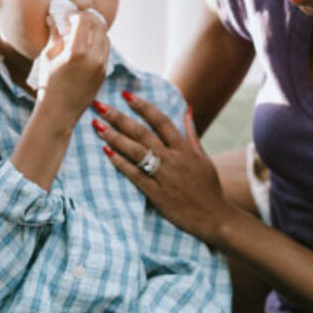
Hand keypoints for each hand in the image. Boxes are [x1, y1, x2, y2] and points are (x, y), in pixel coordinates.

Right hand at [41, 10, 108, 121]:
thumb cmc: (48, 84)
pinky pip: (105, 50)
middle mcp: (94, 58)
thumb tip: (54, 16)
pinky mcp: (104, 73)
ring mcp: (102, 66)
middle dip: (87, 18)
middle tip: (75, 19)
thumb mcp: (48, 57)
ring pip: (105, 36)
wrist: (59, 113)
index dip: (76, 14)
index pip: (84, 20)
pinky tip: (85, 45)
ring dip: (94, 29)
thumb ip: (55, 34)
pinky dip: (97, 42)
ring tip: (80, 32)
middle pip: (98, 25)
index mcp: (77, 53)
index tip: (68, 17)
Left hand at [93, 93, 237, 244]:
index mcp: (184, 149)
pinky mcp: (157, 195)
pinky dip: (121, 163)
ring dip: (115, 137)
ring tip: (97, 126)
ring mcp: (165, 177)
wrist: (215, 217)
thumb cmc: (209, 188)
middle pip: (143, 133)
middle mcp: (174, 159)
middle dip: (120, 117)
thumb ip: (191, 134)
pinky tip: (106, 152)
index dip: (143, 106)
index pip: (161, 121)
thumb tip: (187, 110)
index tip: (126, 95)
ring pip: (136, 152)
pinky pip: (136, 176)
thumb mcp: (203, 158)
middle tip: (100, 105)